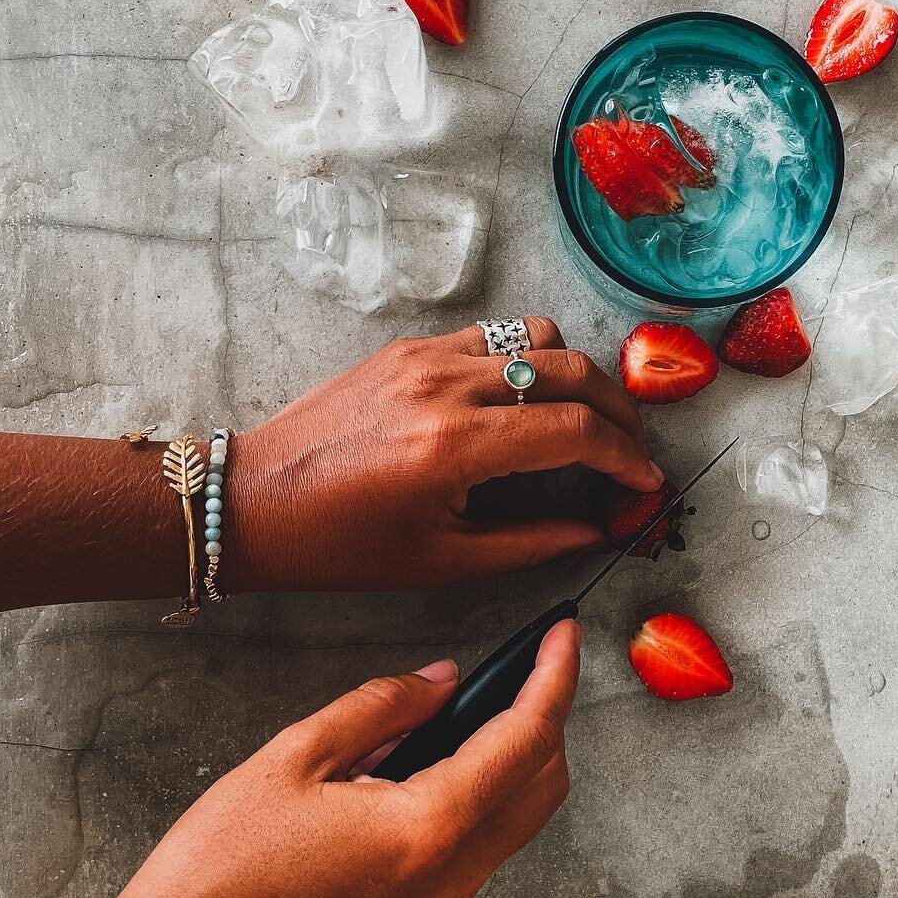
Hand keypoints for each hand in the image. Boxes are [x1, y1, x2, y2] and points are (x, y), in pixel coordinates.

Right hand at [100, 621, 579, 897]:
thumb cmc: (218, 867)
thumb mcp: (293, 758)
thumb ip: (383, 707)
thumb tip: (445, 682)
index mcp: (430, 829)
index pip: (529, 738)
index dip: (555, 677)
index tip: (564, 634)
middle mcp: (451, 884)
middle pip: (541, 789)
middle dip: (544, 721)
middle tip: (517, 672)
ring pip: (509, 830)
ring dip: (503, 770)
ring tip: (444, 727)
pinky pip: (467, 867)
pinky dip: (464, 817)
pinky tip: (407, 791)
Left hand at [227, 317, 660, 592]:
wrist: (252, 502)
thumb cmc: (336, 544)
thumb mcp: (440, 561)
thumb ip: (530, 544)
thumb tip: (594, 531)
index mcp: (454, 447)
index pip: (575, 431)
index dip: (626, 458)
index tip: (645, 483)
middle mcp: (445, 387)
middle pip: (572, 371)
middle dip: (619, 412)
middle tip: (631, 451)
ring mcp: (425, 357)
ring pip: (537, 336)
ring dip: (577, 374)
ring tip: (586, 420)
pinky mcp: (407, 347)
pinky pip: (492, 336)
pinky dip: (527, 360)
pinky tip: (527, 403)